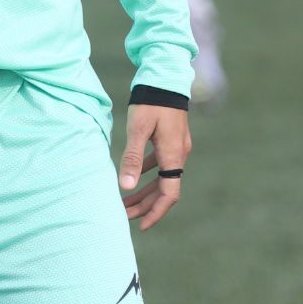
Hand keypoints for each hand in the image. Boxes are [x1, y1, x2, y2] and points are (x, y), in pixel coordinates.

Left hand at [118, 104, 190, 231]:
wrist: (165, 76)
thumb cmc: (150, 102)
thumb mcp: (138, 130)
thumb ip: (132, 158)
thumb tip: (126, 187)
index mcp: (173, 156)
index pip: (168, 195)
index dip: (155, 213)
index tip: (141, 226)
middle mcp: (179, 155)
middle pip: (164, 190)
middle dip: (144, 205)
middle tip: (123, 215)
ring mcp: (177, 147)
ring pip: (161, 178)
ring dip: (144, 191)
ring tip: (124, 201)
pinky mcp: (172, 139)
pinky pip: (160, 164)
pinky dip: (146, 173)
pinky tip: (132, 176)